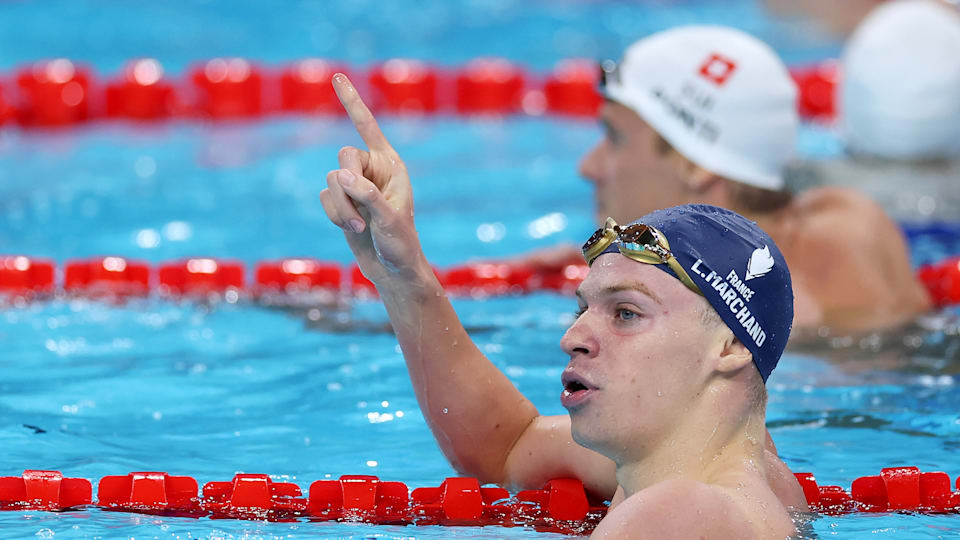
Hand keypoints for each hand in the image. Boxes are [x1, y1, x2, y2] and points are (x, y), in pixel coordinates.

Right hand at [320, 74, 425, 284]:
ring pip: (330, 181)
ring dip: (342, 209)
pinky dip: (334, 215)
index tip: (337, 77)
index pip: (368, 126)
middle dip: (348, 188)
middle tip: (363, 216)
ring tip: (360, 227)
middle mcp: (373, 170)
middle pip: (343, 157)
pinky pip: (324, 198)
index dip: (352, 102)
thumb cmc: (401, 244)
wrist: (392, 270)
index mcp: (391, 165)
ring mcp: (356, 186)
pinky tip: (352, 229)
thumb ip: (367, 195)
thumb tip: (341, 175)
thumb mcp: (389, 220)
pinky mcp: (342, 202)